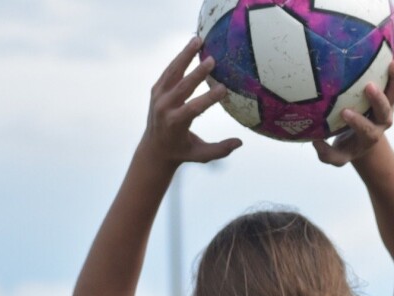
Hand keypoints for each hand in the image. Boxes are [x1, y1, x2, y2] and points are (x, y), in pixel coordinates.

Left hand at [143, 37, 241, 164]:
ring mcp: (158, 97)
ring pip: (172, 72)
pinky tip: (191, 47)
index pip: (193, 108)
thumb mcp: (201, 156)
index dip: (209, 98)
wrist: (154, 149)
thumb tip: (240, 142)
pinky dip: (179, 59)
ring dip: (185, 55)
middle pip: (182, 87)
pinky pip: (169, 71)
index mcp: (175, 124)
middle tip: (212, 59)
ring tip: (198, 40)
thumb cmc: (182, 152)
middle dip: (197, 73)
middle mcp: (164, 108)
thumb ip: (220, 150)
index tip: (224, 88)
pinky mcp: (156, 89)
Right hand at [313, 45, 393, 166]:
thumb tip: (316, 143)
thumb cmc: (347, 146)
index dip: (357, 121)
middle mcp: (383, 119)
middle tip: (369, 87)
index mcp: (371, 134)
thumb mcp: (337, 156)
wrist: (365, 140)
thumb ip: (327, 155)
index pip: (366, 128)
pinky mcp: (390, 91)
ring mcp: (388, 104)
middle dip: (378, 100)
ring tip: (392, 61)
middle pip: (385, 110)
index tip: (344, 113)